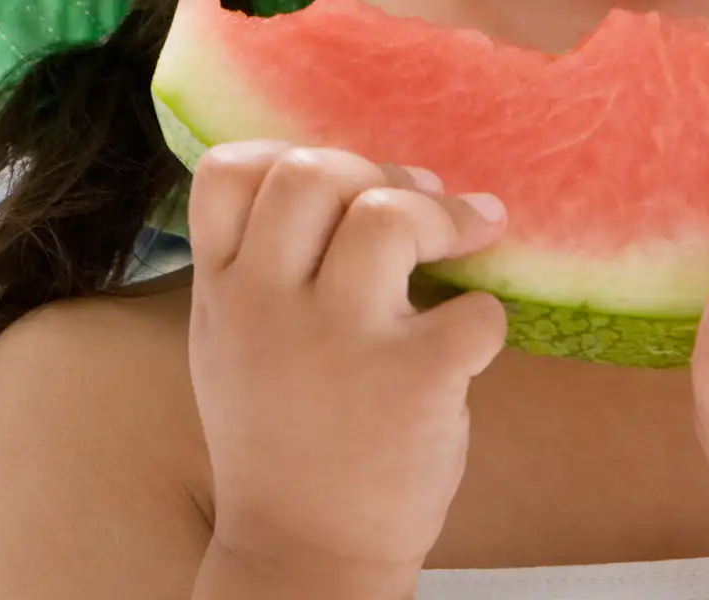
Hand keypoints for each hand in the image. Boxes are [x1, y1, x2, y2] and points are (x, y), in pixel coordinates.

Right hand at [187, 140, 510, 588]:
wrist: (303, 555)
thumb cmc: (279, 438)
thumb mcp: (231, 344)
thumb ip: (259, 267)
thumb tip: (338, 177)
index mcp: (222, 292)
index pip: (227, 171)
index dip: (286, 154)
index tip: (334, 183)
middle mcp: (268, 306)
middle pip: (313, 172)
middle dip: (378, 173)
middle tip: (415, 201)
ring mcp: (339, 342)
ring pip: (388, 216)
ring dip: (440, 214)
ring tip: (465, 235)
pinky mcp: (413, 382)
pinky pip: (474, 310)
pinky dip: (486, 317)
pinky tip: (472, 340)